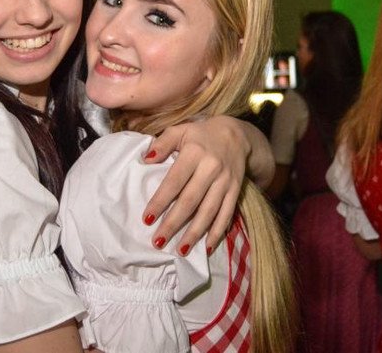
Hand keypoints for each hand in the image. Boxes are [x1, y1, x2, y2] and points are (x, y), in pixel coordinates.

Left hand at [141, 116, 248, 252]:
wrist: (237, 135)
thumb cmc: (200, 135)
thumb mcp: (180, 130)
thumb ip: (162, 143)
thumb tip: (145, 160)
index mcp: (194, 153)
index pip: (174, 181)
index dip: (160, 201)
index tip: (147, 219)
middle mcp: (211, 168)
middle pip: (190, 200)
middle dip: (174, 223)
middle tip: (158, 241)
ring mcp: (225, 181)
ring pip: (209, 211)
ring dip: (194, 233)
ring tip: (180, 250)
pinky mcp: (235, 191)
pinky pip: (227, 214)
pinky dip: (218, 232)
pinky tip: (207, 247)